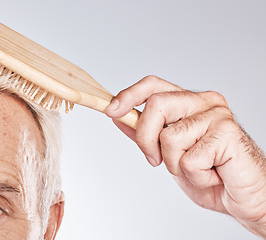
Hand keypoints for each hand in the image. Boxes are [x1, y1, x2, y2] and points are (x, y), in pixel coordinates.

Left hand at [105, 75, 265, 237]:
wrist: (245, 197)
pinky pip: (189, 159)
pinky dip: (195, 176)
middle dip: (145, 138)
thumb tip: (118, 117)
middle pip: (156, 104)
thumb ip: (145, 133)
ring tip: (197, 170)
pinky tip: (212, 175)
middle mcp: (205, 102)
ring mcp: (217, 115)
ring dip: (175, 164)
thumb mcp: (168, 153)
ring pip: (169, 136)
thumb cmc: (211, 174)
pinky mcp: (227, 133)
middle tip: (154, 160)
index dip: (129, 95)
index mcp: (189, 102)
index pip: (153, 85)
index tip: (111, 110)